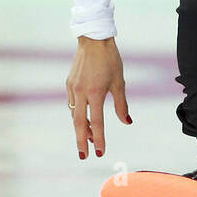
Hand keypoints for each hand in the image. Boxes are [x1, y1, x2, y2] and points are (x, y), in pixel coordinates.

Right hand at [66, 36, 131, 158]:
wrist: (93, 40)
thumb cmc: (110, 60)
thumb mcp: (120, 82)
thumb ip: (122, 104)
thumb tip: (127, 122)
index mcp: (96, 93)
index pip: (97, 122)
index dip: (99, 139)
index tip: (101, 152)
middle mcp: (81, 92)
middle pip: (80, 124)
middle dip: (82, 142)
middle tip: (84, 156)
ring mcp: (72, 88)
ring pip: (75, 115)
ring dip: (81, 128)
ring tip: (89, 139)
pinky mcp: (69, 84)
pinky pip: (72, 105)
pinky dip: (77, 115)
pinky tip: (83, 119)